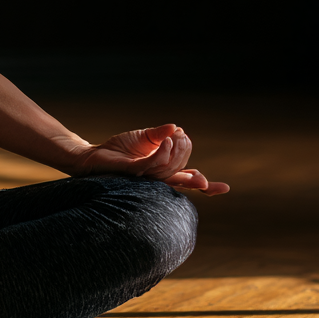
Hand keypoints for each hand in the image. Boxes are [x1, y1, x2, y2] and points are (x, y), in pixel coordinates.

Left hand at [69, 124, 228, 194]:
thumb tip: (176, 128)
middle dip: (185, 150)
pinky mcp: (133, 172)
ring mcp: (145, 177)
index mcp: (162, 172)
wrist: (93, 156)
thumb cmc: (118, 149)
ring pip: (169, 168)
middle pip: (181, 169)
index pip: (188, 181)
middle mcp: (156, 178)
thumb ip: (159, 134)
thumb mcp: (143, 137)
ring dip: (175, 149)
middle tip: (181, 136)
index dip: (206, 186)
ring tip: (173, 136)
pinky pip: (152, 165)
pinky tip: (164, 141)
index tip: (225, 189)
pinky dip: (161, 153)